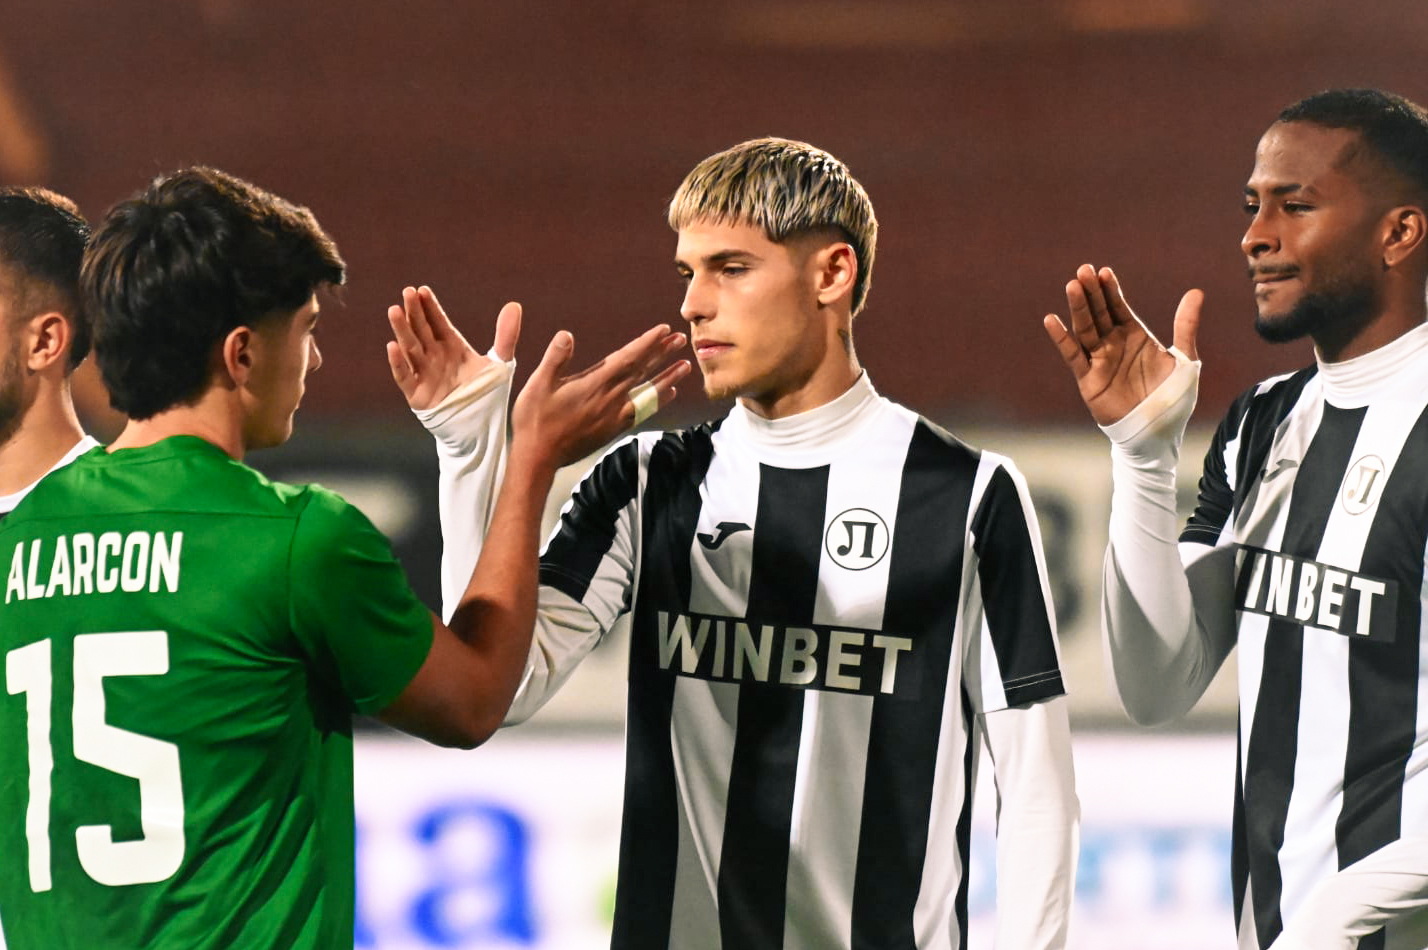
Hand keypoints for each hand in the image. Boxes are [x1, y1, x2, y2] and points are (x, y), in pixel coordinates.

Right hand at [386, 285, 518, 409]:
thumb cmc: (487, 395)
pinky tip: (393, 346)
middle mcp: (435, 357)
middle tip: (407, 292)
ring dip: (402, 330)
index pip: (439, 322)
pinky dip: (398, 363)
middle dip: (414, 312)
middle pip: (422, 330)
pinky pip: (405, 376)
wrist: (480, 429)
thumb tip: (515, 305)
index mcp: (452, 347)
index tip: (422, 290)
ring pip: (410, 348)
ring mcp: (425, 374)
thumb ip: (506, 336)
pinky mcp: (417, 394)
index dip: (430, 307)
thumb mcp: (500, 364)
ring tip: (395, 310)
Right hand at [511, 324, 690, 471]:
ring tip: (685, 366)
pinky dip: (657, 401)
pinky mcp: (613, 429)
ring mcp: (614, 416)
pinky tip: (668, 394)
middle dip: (662, 354)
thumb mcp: (537, 385)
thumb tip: (567, 335)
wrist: (539, 458)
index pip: (627, 358)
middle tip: (681, 339)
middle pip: (642, 372)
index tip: (664, 330)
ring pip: (648, 393)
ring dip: (668, 378)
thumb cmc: (535, 420)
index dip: (647, 343)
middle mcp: (610, 399)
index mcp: (594, 384)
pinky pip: (642, 412)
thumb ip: (555, 359)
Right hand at [1043, 264, 1201, 426]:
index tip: (1104, 272)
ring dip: (1078, 308)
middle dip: (1091, 292)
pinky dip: (1062, 338)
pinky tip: (1051, 320)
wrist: (1158, 432)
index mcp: (1134, 336)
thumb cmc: (1171, 398)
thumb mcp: (1184, 359)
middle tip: (1083, 270)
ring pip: (1085, 329)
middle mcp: (1113, 344)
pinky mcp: (1088, 379)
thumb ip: (1185, 326)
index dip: (1111, 290)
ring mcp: (1099, 360)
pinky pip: (1073, 355)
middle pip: (1099, 313)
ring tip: (1072, 286)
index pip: (1119, 307)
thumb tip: (1196, 292)